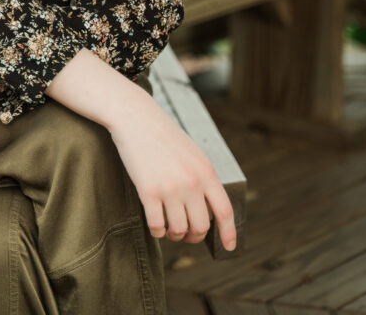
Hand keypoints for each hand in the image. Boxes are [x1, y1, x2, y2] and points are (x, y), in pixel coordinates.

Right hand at [109, 93, 236, 249]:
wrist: (137, 118)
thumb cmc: (163, 136)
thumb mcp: (192, 154)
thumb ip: (202, 179)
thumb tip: (207, 211)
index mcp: (206, 171)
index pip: (225, 210)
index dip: (229, 232)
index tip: (229, 247)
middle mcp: (192, 182)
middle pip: (201, 227)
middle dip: (193, 236)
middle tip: (185, 233)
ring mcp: (170, 187)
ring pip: (179, 230)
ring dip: (174, 234)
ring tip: (169, 227)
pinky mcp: (148, 191)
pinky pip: (157, 226)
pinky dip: (157, 231)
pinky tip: (156, 224)